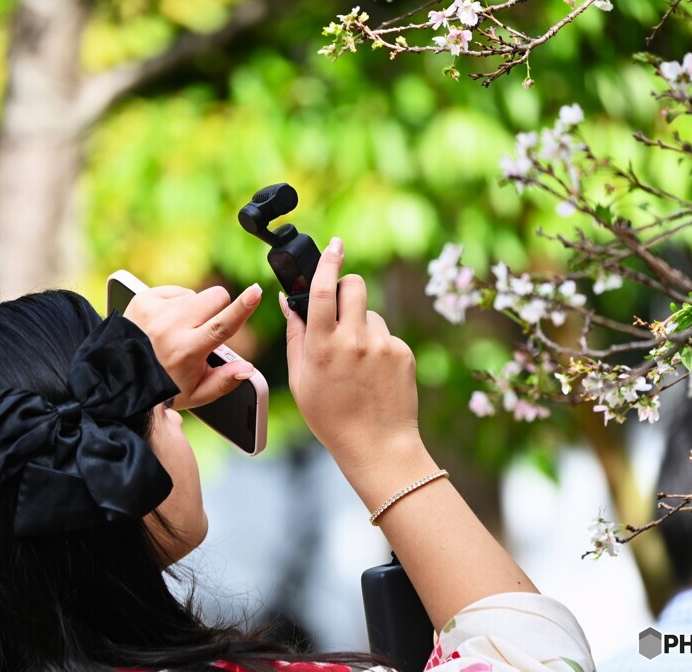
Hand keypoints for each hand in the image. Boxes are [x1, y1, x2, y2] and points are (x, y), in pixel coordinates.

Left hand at [125, 284, 261, 409]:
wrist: (120, 376)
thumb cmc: (162, 386)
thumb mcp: (196, 394)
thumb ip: (225, 382)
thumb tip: (248, 369)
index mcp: (186, 352)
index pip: (221, 326)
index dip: (243, 308)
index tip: (256, 291)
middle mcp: (170, 328)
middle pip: (216, 297)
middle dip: (220, 309)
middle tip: (206, 330)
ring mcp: (155, 310)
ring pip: (198, 294)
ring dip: (197, 310)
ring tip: (180, 332)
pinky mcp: (144, 298)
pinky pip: (178, 291)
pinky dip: (178, 305)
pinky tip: (166, 323)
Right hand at [281, 237, 421, 469]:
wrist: (378, 446)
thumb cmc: (332, 418)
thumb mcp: (301, 381)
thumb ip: (296, 337)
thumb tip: (289, 302)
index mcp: (322, 347)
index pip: (321, 291)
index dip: (326, 262)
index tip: (333, 246)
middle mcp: (354, 341)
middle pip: (354, 286)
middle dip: (346, 284)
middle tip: (340, 300)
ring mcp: (382, 345)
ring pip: (369, 314)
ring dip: (360, 325)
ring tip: (356, 362)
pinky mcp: (403, 352)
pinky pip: (386, 335)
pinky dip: (377, 346)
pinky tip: (373, 374)